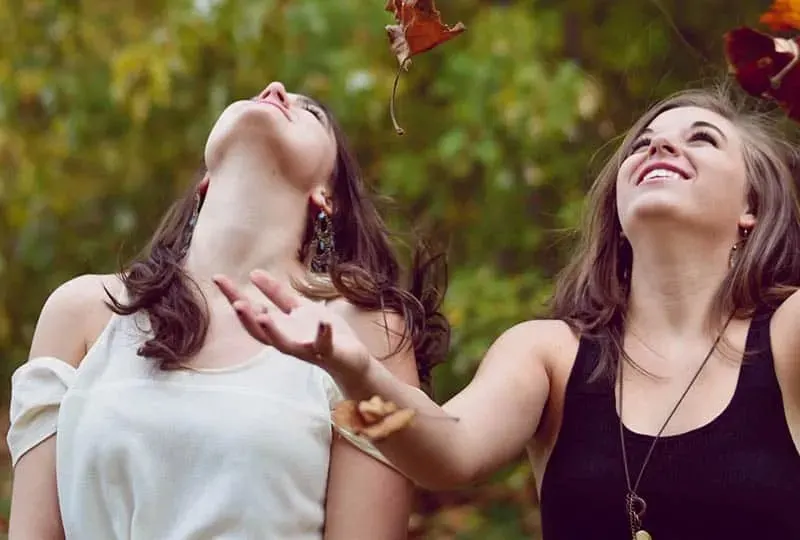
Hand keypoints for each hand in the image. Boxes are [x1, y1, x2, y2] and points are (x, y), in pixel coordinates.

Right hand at [213, 270, 370, 379]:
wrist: (350, 357)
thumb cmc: (321, 332)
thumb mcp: (298, 308)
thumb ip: (277, 295)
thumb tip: (253, 273)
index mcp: (279, 327)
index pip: (251, 312)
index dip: (234, 296)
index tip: (218, 278)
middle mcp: (287, 340)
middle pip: (260, 332)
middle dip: (247, 319)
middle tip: (235, 303)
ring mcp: (306, 348)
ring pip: (284, 344)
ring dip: (273, 331)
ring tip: (263, 316)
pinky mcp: (328, 353)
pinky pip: (324, 344)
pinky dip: (323, 334)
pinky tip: (323, 322)